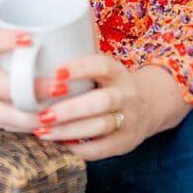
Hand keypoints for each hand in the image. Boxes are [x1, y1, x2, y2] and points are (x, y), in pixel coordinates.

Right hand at [0, 14, 53, 132]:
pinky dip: (25, 126)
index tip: (31, 39)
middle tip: (61, 86)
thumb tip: (55, 18)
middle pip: (0, 85)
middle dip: (32, 89)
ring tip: (57, 113)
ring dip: (31, 116)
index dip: (8, 41)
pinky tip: (46, 124)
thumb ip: (14, 22)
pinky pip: (4, 123)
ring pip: (3, 113)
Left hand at [29, 56, 190, 159]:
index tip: (56, 72)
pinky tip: (57, 144)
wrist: (151, 104)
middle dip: (69, 109)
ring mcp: (128, 120)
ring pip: (99, 127)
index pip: (102, 65)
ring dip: (68, 131)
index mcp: (118, 72)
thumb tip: (42, 43)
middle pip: (100, 102)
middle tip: (41, 113)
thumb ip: (81, 60)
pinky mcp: (125, 143)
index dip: (81, 67)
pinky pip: (100, 149)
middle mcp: (126, 95)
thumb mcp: (105, 68)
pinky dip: (77, 148)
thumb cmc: (113, 83)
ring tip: (41, 130)